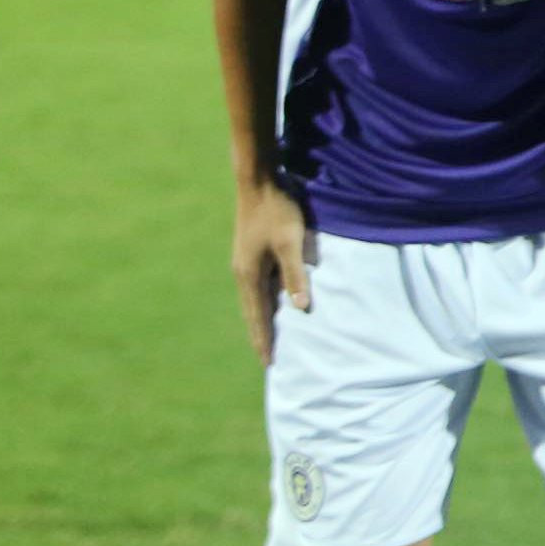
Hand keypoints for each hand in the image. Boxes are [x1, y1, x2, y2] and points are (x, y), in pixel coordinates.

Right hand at [232, 180, 315, 365]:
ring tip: (269, 338)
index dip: (264, 340)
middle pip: (253, 312)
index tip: (269, 363)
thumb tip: (301, 308)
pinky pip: (259, 286)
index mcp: (249, 275)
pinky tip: (272, 304)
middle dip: (260, 335)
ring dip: (262, 319)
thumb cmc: (278, 211)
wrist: (259, 182)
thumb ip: (295, 275)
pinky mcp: (252, 253)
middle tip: (267, 359)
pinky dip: (265, 301)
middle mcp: (243, 273)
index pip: (258, 317)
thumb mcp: (291, 243)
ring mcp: (245, 262)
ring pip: (255, 300)